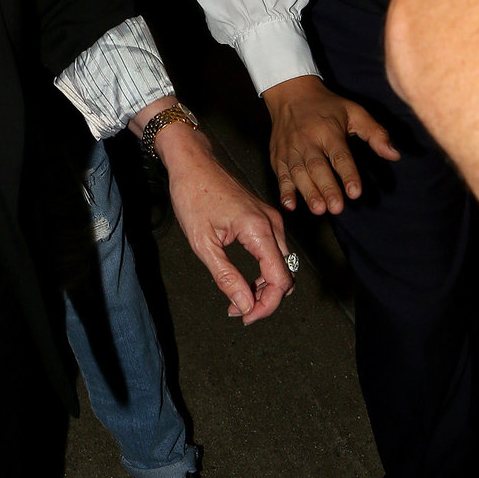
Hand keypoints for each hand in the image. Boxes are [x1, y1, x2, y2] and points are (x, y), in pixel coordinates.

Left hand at [151, 120, 293, 322]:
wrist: (193, 161)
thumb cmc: (193, 194)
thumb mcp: (203, 242)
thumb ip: (226, 276)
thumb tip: (244, 305)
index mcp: (258, 229)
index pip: (280, 280)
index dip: (266, 305)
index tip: (245, 316)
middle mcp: (272, 223)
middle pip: (285, 275)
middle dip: (266, 299)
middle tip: (238, 310)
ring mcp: (271, 218)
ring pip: (282, 264)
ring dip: (264, 286)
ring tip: (237, 298)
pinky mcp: (264, 216)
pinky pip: (274, 251)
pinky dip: (263, 270)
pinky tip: (243, 279)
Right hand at [263, 74, 399, 215]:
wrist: (290, 93)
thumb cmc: (327, 106)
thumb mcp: (354, 112)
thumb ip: (375, 133)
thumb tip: (395, 155)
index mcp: (328, 130)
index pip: (339, 154)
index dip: (348, 173)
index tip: (355, 192)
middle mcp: (307, 140)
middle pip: (317, 166)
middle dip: (326, 187)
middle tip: (336, 208)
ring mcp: (290, 148)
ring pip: (298, 172)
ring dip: (307, 191)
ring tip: (318, 209)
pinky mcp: (278, 155)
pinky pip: (280, 174)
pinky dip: (284, 190)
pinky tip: (289, 206)